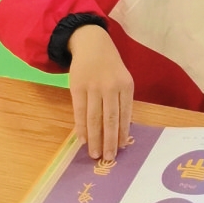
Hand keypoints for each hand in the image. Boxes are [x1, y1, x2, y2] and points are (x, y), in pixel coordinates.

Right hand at [68, 25, 133, 161]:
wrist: (92, 44)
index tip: (120, 148)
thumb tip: (121, 131)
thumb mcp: (122, 78)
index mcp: (125, 85)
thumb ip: (122, 100)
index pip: (125, 114)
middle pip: (110, 119)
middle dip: (109, 141)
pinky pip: (79, 111)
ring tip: (95, 154)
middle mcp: (110, 86)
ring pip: (94, 118)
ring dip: (94, 138)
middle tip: (108, 158)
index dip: (122, 132)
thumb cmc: (110, 66)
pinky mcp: (77, 87)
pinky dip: (81, 127)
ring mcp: (93, 86)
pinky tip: (83, 139)